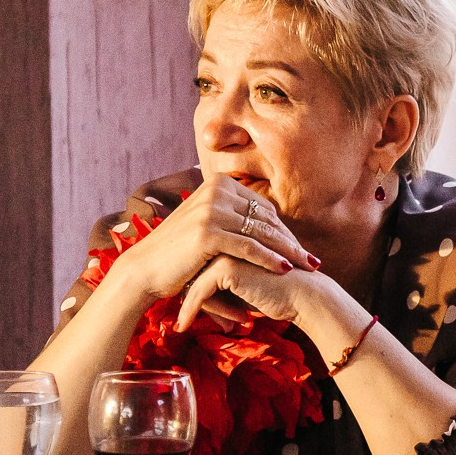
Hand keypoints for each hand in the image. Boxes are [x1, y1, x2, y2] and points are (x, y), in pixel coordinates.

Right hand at [106, 173, 314, 304]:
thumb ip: (233, 215)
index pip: (263, 207)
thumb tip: (268, 217)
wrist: (144, 269)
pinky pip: (249, 247)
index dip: (284, 229)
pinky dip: (269, 259)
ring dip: (287, 252)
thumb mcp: (207, 223)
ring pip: (261, 233)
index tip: (300, 248)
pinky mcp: (208, 232)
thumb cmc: (179, 251)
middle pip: (266, 219)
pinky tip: (284, 270)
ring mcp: (211, 210)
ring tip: (306, 267)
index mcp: (218, 184)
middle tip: (311, 260)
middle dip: (290, 241)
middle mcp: (215, 191)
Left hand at [173, 252, 332, 331]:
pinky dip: (189, 310)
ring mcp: (226, 251)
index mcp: (234, 240)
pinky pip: (197, 291)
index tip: (191, 312)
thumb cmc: (281, 295)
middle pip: (194, 271)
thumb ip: (224, 285)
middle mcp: (228, 240)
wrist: (307, 297)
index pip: (201, 264)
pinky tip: (182, 326)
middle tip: (182, 322)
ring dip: (190, 305)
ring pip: (193, 280)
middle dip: (189, 298)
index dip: (196, 290)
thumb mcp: (247, 287)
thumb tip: (193, 299)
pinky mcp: (226, 267)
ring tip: (182, 325)